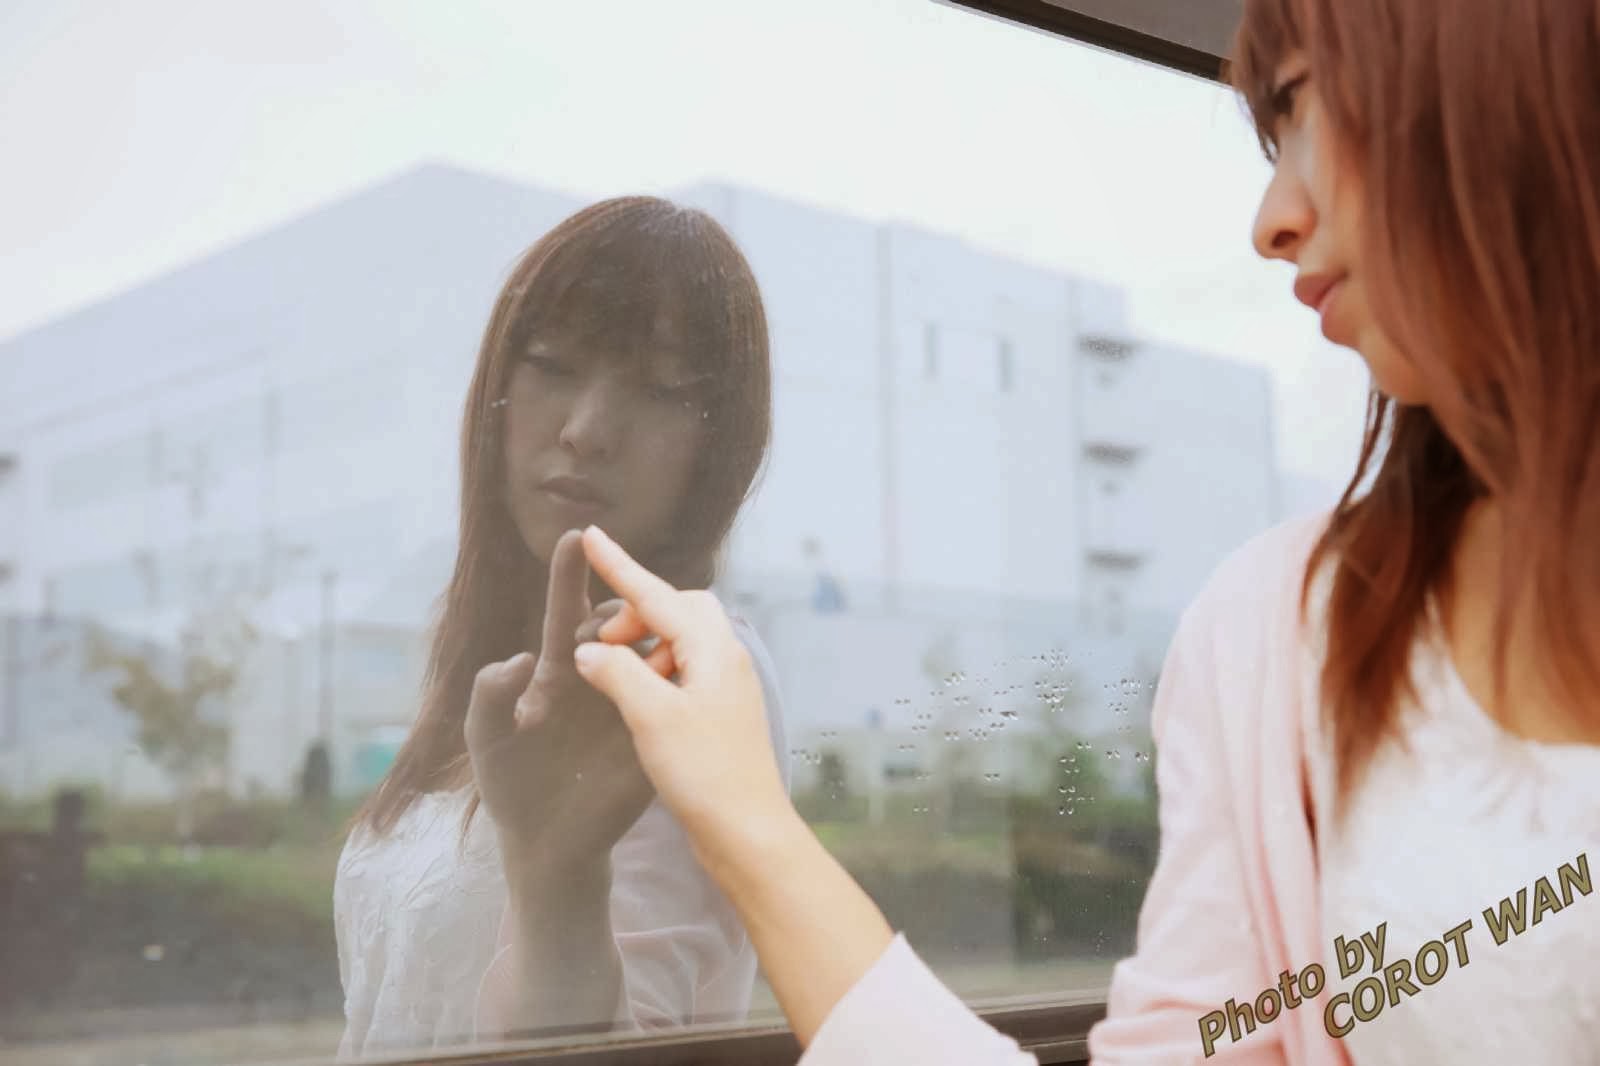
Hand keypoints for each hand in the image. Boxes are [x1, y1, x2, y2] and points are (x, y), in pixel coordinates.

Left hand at [463, 529, 654, 871]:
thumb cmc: (510, 784)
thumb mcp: (485, 737)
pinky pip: (671, 701)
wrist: (545, 845)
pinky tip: (674, 677)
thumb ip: (490, 693)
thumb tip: (523, 660)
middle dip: (618, 609)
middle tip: (606, 630)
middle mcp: (600, 679)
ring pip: (653, 653)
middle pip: (619, 624)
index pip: (568, 613)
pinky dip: (675, 684)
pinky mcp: (654, 738)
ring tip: (638, 653)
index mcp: (558, 671)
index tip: (576, 536)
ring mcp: (631, 706)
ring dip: (651, 640)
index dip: (570, 575)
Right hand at [570, 526, 792, 868]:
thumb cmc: (704, 773)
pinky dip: (655, 673)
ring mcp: (727, 687)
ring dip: (644, 648)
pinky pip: (684, 671)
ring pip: (681, 641)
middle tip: (602, 643)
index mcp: (713, 649)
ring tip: (614, 676)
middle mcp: (727, 658)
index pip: (657, 595)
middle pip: (677, 609)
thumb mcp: (651, 717)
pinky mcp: (722, 714)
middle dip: (636, 614)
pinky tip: (636, 703)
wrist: (748, 832)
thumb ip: (617, 673)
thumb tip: (590, 651)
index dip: (619, 567)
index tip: (591, 534)